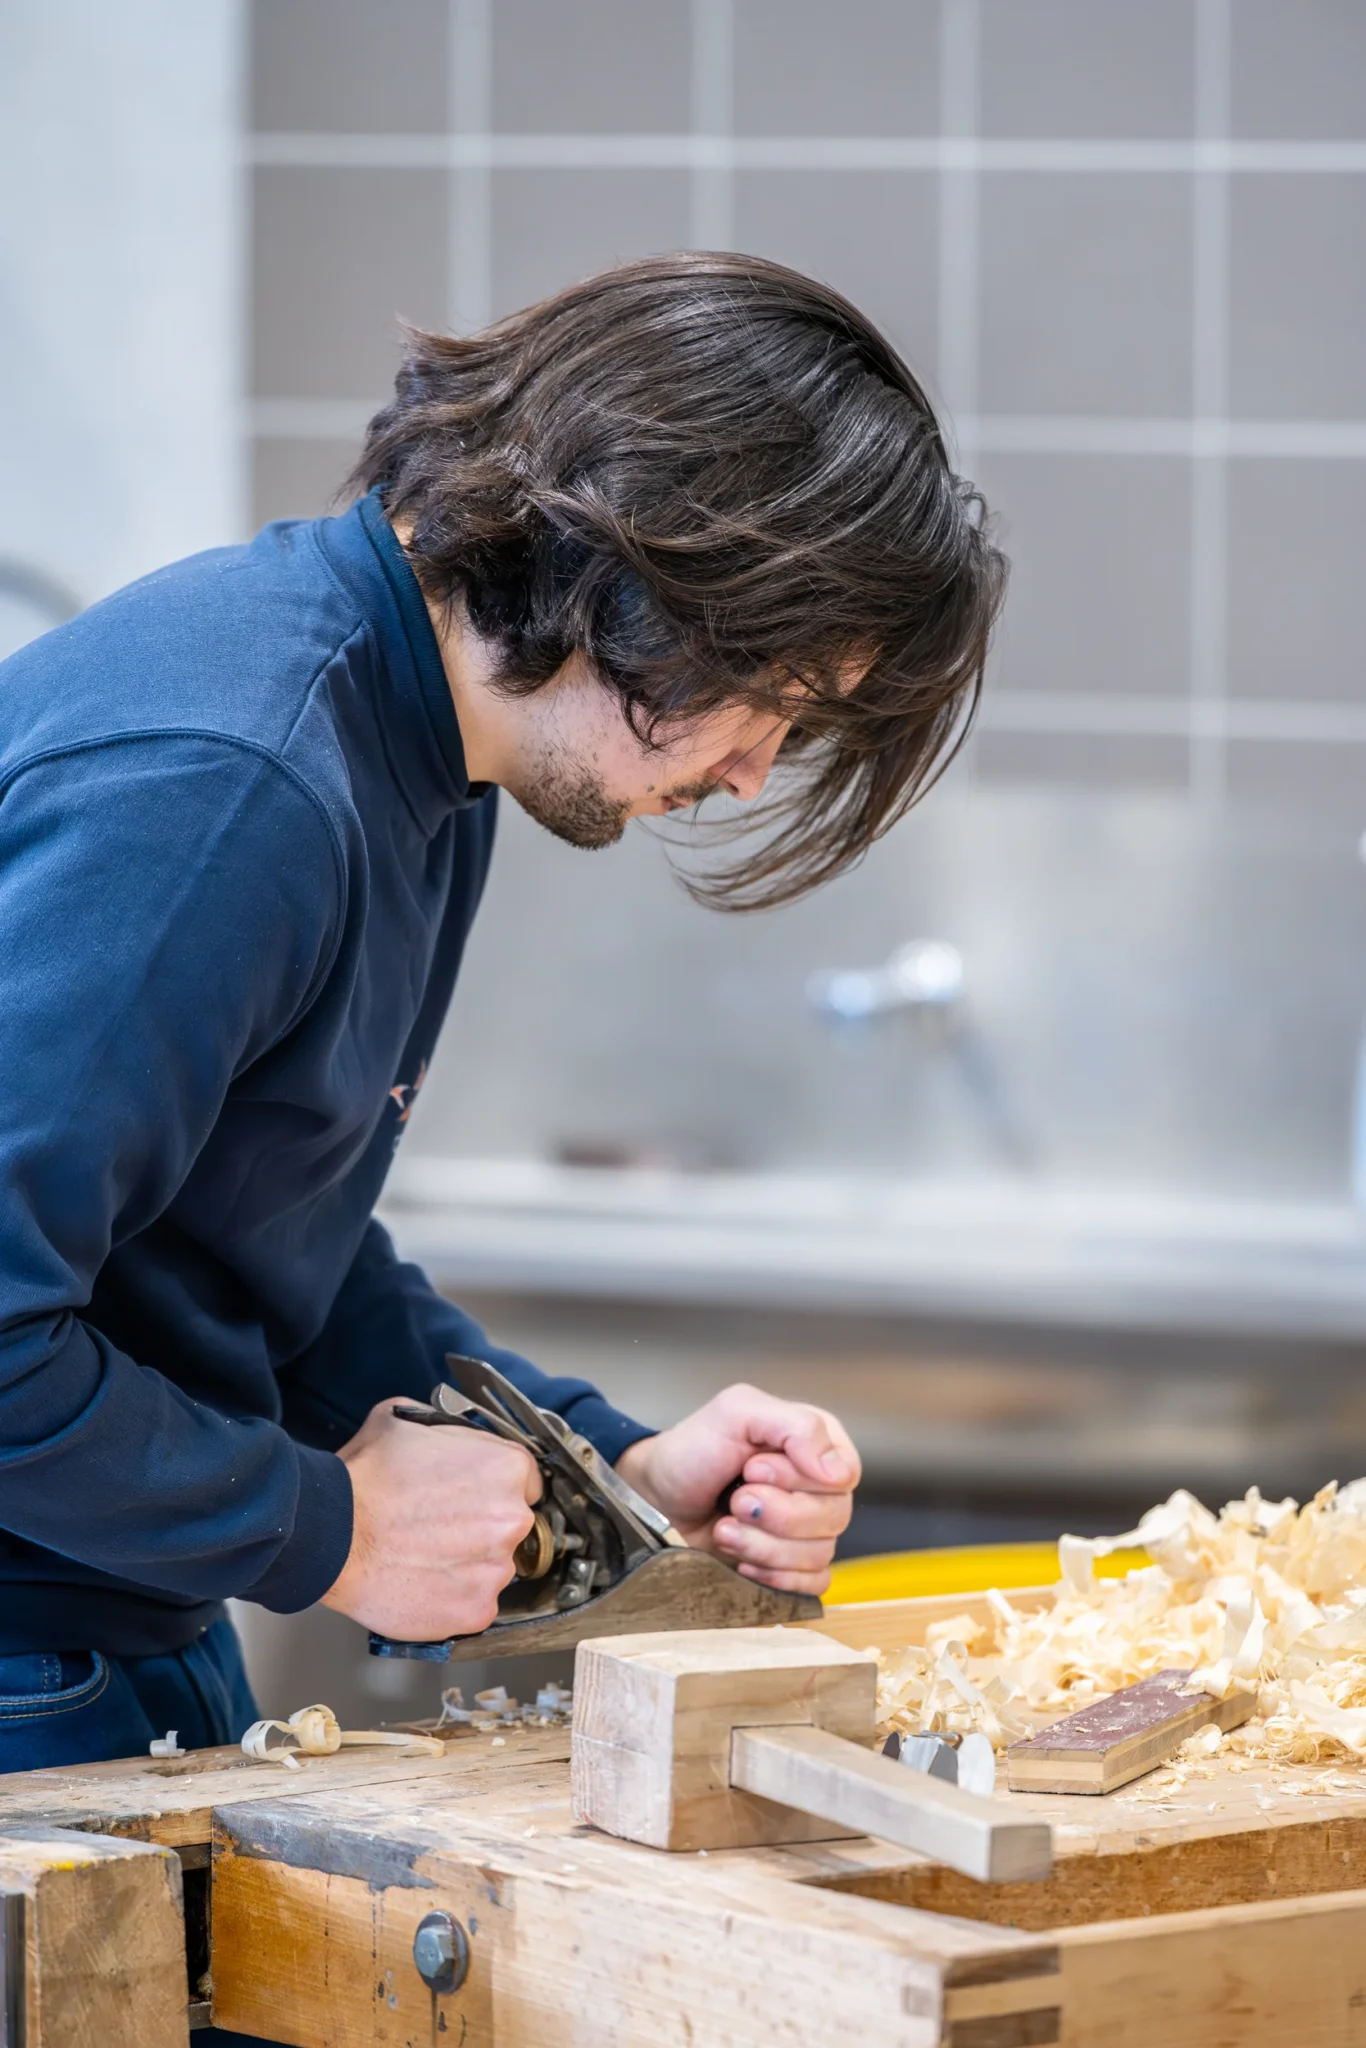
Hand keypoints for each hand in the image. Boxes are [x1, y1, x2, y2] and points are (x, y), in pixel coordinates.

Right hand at [322, 1400, 540, 1639]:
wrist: (330, 1532)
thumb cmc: (364, 1477)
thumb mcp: (406, 1419)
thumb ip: (446, 1429)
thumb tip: (447, 1434)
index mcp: (507, 1467)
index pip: (525, 1482)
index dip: (494, 1488)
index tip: (474, 1497)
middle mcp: (512, 1519)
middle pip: (513, 1527)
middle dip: (483, 1527)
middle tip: (440, 1528)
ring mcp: (496, 1570)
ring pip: (493, 1568)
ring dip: (468, 1565)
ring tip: (423, 1556)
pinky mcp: (476, 1611)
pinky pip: (474, 1604)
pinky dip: (452, 1598)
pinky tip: (421, 1583)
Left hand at [615, 1383, 859, 1597]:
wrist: (655, 1500)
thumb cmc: (692, 1452)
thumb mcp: (736, 1412)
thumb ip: (795, 1425)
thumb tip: (837, 1471)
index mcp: (816, 1443)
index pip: (844, 1473)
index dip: (797, 1479)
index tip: (751, 1469)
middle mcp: (818, 1486)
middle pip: (834, 1516)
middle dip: (774, 1513)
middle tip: (734, 1500)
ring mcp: (807, 1530)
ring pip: (821, 1552)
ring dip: (763, 1545)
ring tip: (725, 1527)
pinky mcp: (792, 1567)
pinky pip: (813, 1583)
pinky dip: (774, 1576)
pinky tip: (743, 1561)